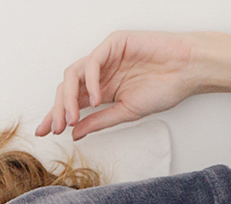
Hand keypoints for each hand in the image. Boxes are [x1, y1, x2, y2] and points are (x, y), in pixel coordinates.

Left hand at [36, 31, 230, 139]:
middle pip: (67, 88)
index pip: (72, 102)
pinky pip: (92, 61)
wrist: (186, 71)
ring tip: (70, 118)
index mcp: (102, 89)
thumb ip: (99, 121)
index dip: (56, 116)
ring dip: (68, 97)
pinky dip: (89, 81)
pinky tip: (94, 98)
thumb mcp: (126, 113)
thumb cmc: (163, 89)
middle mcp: (100, 73)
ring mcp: (105, 57)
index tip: (44, 133)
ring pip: (73, 74)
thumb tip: (74, 134)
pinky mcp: (113, 44)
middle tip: (55, 128)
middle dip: (57, 109)